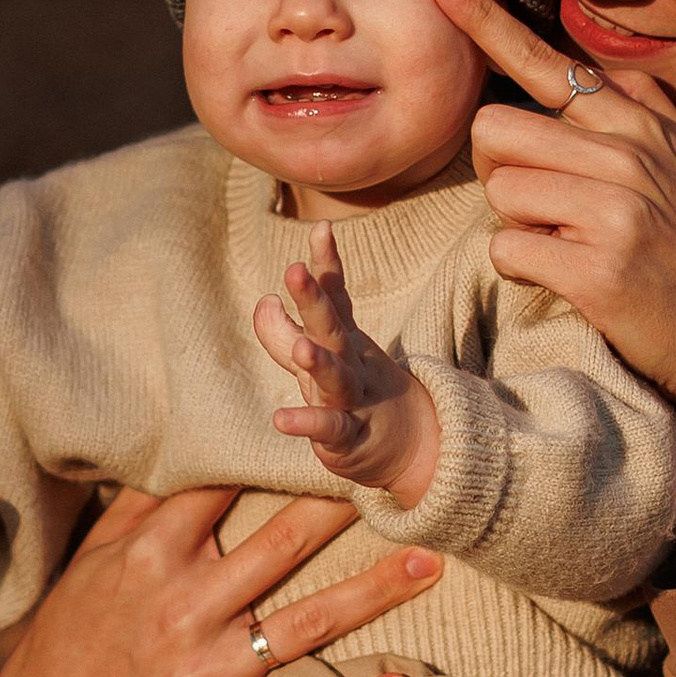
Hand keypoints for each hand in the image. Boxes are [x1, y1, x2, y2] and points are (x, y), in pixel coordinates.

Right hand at [0, 481, 439, 676]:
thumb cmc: (77, 621)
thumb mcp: (99, 551)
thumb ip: (148, 500)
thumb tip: (194, 440)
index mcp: (155, 556)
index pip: (225, 489)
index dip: (277, 455)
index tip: (327, 424)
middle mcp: (189, 607)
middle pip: (283, 544)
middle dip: (344, 507)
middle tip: (400, 475)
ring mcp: (214, 668)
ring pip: (309, 624)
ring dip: (375, 592)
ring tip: (428, 562)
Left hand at [251, 225, 438, 505]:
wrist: (411, 447)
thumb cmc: (356, 396)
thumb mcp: (322, 361)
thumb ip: (284, 333)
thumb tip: (264, 301)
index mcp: (344, 341)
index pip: (335, 298)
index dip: (327, 265)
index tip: (322, 229)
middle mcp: (351, 364)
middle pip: (332, 329)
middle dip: (314, 300)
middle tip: (295, 270)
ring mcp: (354, 401)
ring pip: (336, 379)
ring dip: (318, 362)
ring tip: (302, 349)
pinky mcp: (350, 440)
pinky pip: (330, 430)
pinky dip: (308, 424)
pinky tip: (281, 420)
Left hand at [428, 0, 675, 577]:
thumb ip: (643, 112)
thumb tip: (596, 67)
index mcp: (643, 124)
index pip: (549, 63)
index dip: (485, 23)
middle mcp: (630, 153)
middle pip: (497, 130)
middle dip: (502, 171)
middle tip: (546, 210)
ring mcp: (616, 207)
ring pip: (500, 191)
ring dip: (517, 227)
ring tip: (569, 247)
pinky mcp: (599, 266)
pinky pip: (507, 250)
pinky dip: (523, 271)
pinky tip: (567, 280)